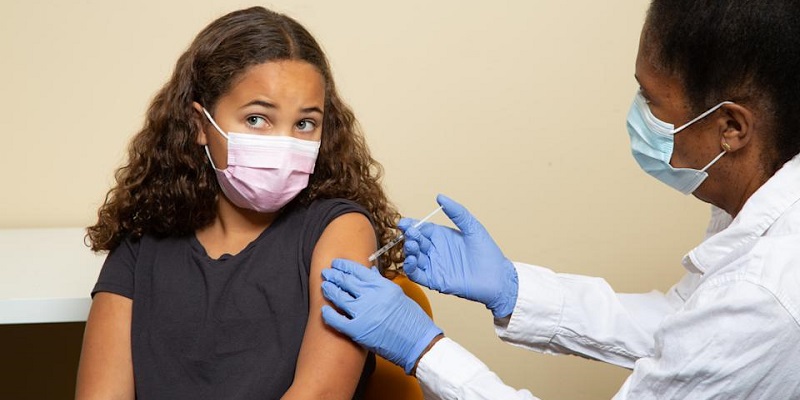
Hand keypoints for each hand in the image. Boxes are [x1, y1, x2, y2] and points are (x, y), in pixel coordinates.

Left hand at [321, 259, 442, 374]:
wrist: (417, 342)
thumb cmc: (411, 320)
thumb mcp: (398, 294)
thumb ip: (381, 283)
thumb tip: (370, 271)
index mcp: (382, 286)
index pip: (358, 270)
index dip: (344, 266)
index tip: (337, 264)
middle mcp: (371, 297)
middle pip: (346, 281)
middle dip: (334, 276)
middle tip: (326, 273)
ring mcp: (363, 313)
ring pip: (339, 297)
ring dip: (329, 290)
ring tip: (324, 286)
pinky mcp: (357, 330)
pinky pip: (337, 320)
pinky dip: (328, 314)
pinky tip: (324, 310)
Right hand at [400, 194, 518, 317]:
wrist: (497, 277)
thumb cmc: (487, 252)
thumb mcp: (472, 227)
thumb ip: (456, 212)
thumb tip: (440, 197)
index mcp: (442, 236)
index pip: (421, 229)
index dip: (411, 225)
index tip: (404, 222)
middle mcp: (435, 250)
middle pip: (415, 242)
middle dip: (410, 237)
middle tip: (410, 233)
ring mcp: (434, 265)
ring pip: (413, 257)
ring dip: (408, 251)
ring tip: (412, 245)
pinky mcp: (434, 280)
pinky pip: (416, 274)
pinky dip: (410, 268)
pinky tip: (411, 260)